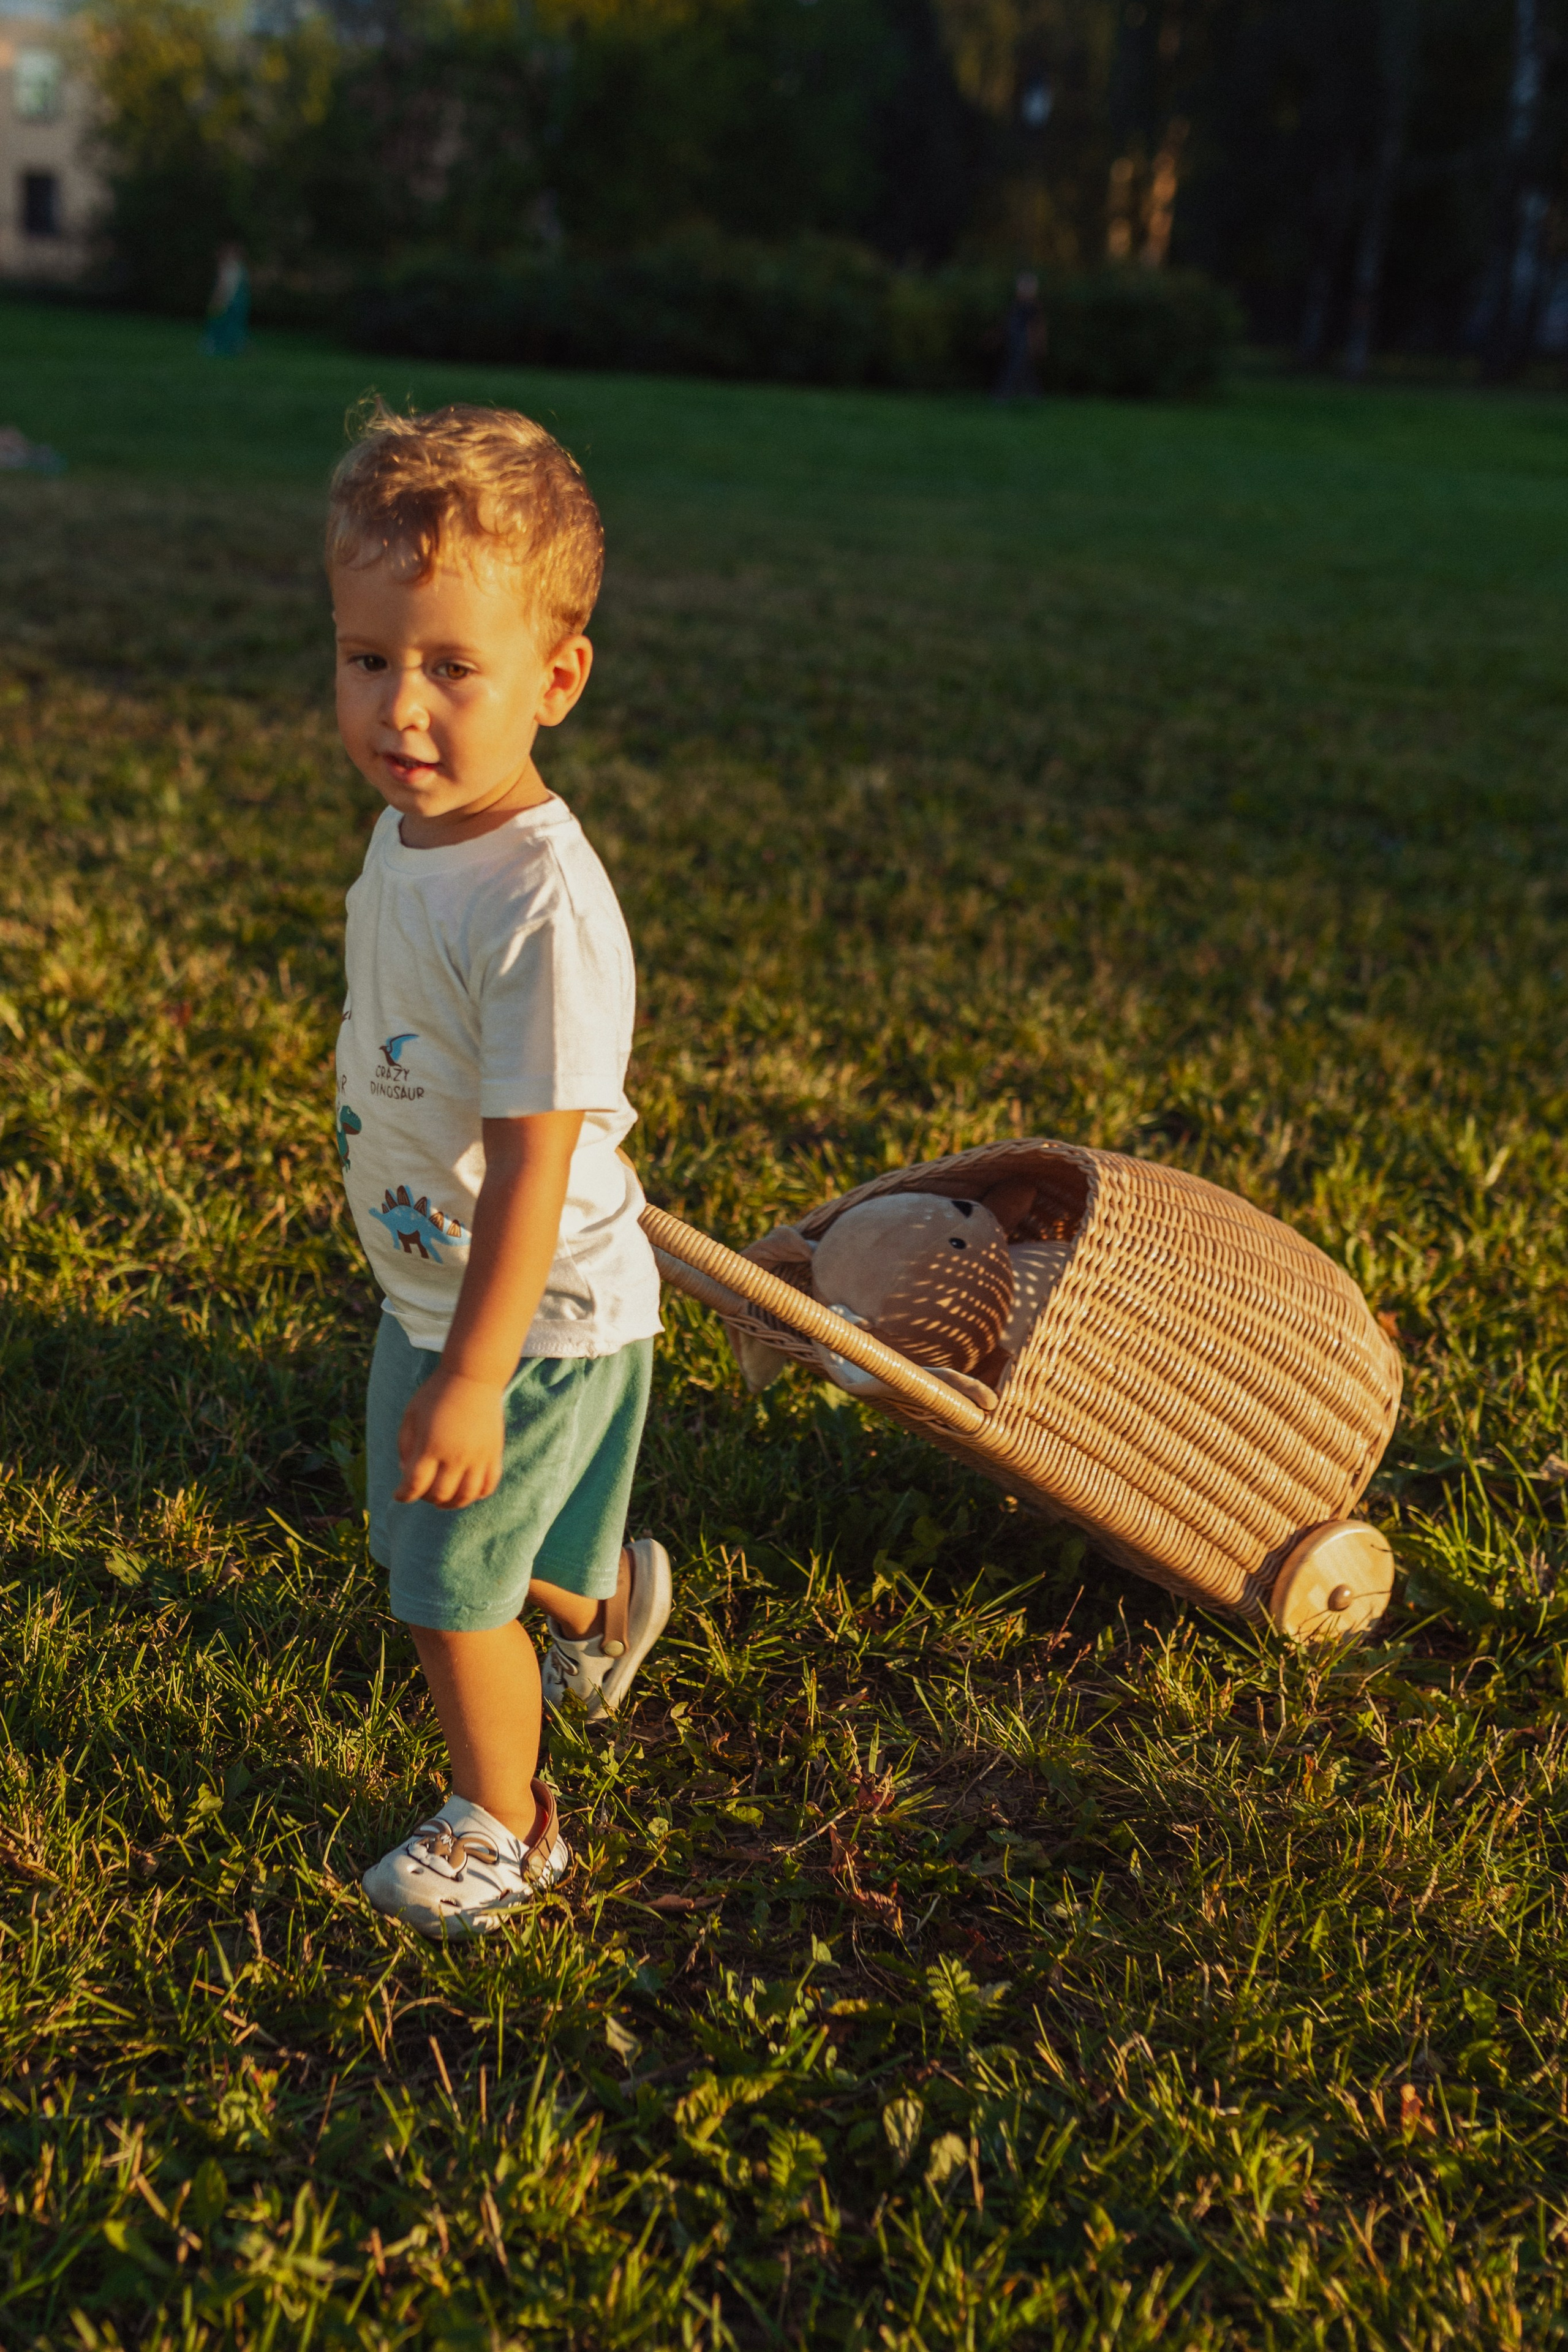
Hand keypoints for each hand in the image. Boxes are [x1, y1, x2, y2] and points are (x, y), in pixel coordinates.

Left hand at [396, 1368, 504, 1507]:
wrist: (473, 1375)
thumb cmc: (436, 1393)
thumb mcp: (411, 1415)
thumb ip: (404, 1445)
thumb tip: (406, 1471)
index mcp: (430, 1446)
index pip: (414, 1485)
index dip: (403, 1495)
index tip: (398, 1495)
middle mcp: (455, 1455)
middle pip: (439, 1494)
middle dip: (424, 1498)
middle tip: (420, 1491)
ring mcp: (477, 1456)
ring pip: (465, 1496)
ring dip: (450, 1504)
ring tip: (442, 1500)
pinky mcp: (493, 1453)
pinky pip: (488, 1485)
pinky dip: (476, 1495)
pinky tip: (466, 1492)